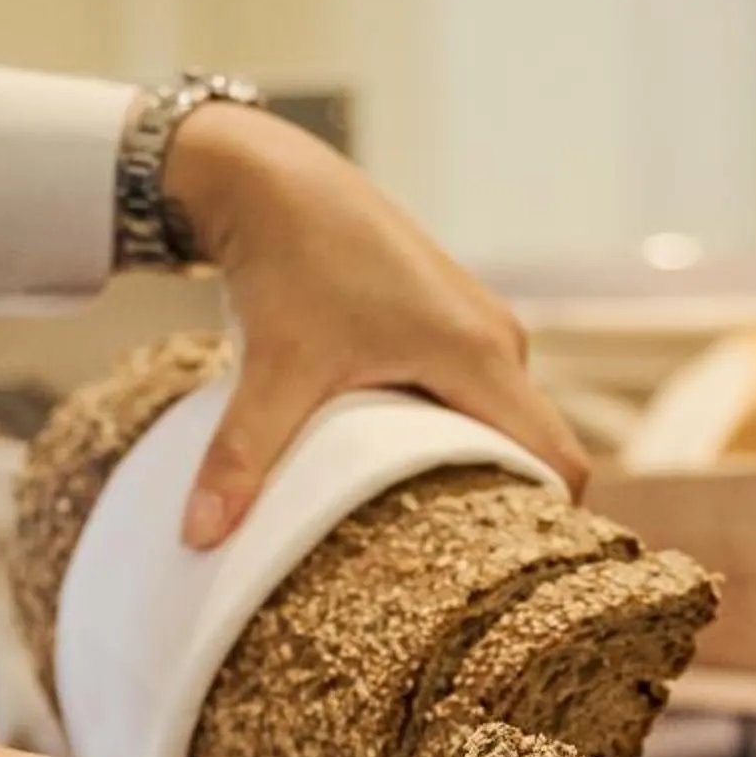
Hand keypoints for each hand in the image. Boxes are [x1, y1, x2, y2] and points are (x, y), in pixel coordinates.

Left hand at [162, 102, 588, 549]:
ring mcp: (478, 321)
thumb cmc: (288, 264)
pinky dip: (450, 428)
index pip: (557, 458)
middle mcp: (496, 336)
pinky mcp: (451, 315)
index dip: (549, 521)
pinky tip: (400, 463)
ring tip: (424, 523)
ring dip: (472, 464)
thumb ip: (244, 457)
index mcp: (480, 353)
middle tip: (455, 568)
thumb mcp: (272, 367)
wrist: (272, 178)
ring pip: (501, 417)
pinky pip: (475, 390)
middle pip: (533, 444)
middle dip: (505, 503)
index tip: (511, 578)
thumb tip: (198, 539)